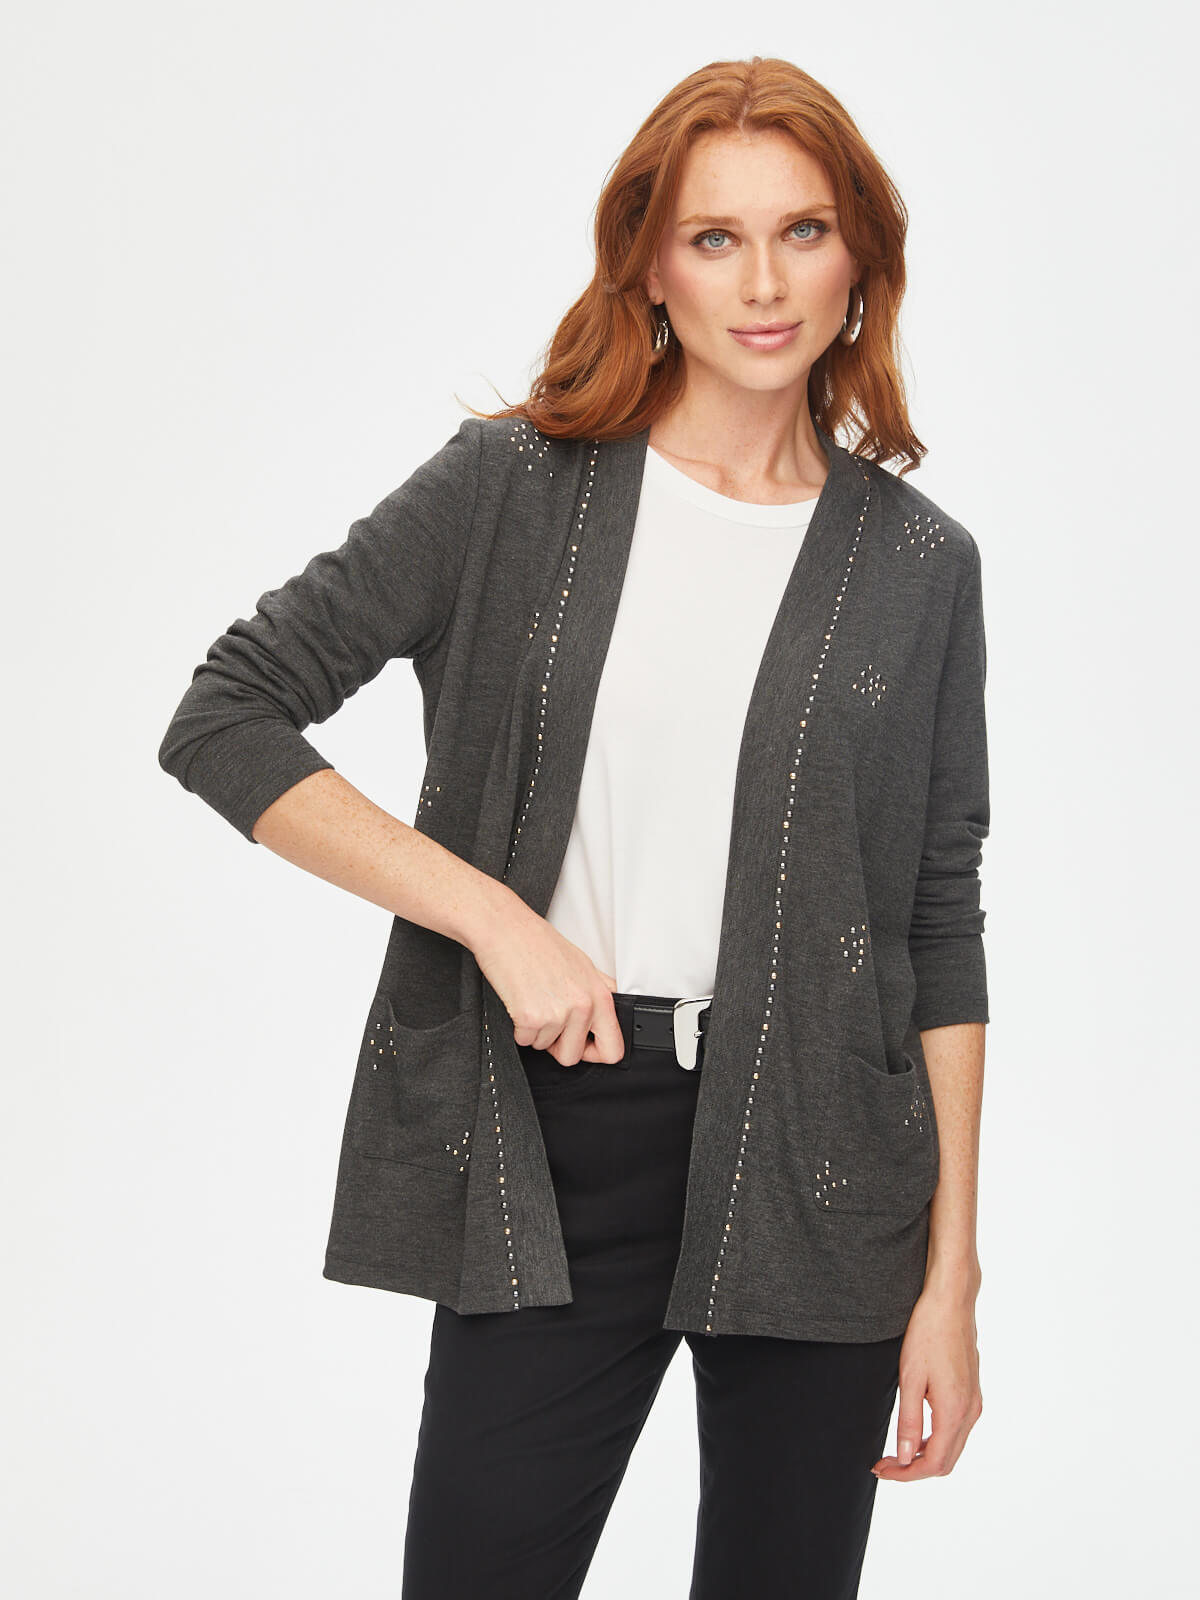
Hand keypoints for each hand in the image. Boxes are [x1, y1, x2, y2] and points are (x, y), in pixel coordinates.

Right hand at [471, 894, 623, 1065]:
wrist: (508, 930)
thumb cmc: (539, 943)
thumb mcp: (583, 964)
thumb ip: (599, 991)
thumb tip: (610, 1012)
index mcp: (600, 995)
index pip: (613, 1049)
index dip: (595, 1053)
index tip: (583, 1046)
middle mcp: (582, 1006)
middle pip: (572, 1056)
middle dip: (557, 1045)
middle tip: (549, 1021)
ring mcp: (557, 1014)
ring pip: (545, 1048)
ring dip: (536, 1032)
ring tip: (534, 1000)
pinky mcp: (530, 1018)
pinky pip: (525, 1041)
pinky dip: (519, 1028)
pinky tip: (521, 1002)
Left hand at [871, 1280, 982, 1480]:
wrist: (951, 1302)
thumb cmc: (928, 1333)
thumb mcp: (910, 1378)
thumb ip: (909, 1420)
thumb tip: (905, 1457)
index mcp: (955, 1411)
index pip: (933, 1463)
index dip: (906, 1474)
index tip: (881, 1470)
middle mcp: (971, 1412)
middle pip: (945, 1461)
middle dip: (913, 1469)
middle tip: (884, 1465)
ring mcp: (974, 1402)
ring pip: (952, 1447)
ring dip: (925, 1456)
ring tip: (895, 1452)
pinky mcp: (972, 1393)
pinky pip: (956, 1430)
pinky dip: (936, 1440)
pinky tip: (915, 1432)